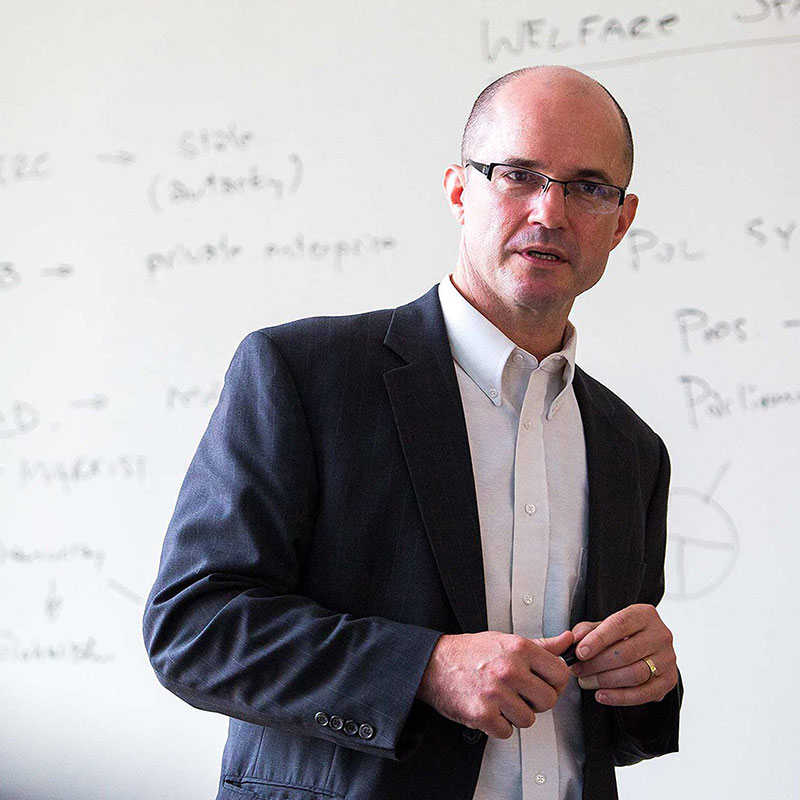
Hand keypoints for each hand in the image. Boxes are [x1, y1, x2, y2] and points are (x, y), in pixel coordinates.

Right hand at [417, 630, 573, 738]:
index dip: (555, 683)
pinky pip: (507, 731)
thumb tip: (567, 641)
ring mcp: (496, 692)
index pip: (560, 673)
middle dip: (536, 702)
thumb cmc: (470, 652)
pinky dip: (498, 725)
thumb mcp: (506, 641)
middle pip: (548, 700)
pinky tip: (489, 710)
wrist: (433, 664)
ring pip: (528, 719)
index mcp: (519, 648)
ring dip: (516, 715)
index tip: (544, 683)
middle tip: (520, 694)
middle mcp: (509, 669)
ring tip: (500, 700)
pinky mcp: (482, 714)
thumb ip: (541, 645)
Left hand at [570, 604, 676, 705]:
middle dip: (597, 664)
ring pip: (635, 674)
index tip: (580, 652)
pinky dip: (620, 697)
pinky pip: (644, 693)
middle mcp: (660, 635)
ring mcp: (668, 659)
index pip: (620, 624)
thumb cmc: (621, 635)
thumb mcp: (603, 625)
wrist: (647, 647)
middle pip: (626, 653)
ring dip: (606, 681)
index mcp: (645, 614)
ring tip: (586, 682)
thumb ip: (587, 630)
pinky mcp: (669, 681)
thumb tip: (573, 640)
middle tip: (578, 671)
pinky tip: (601, 695)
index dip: (598, 639)